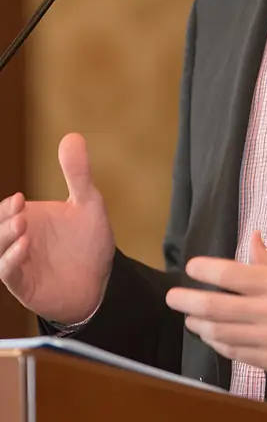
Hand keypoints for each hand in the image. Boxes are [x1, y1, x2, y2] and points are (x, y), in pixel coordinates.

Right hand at [0, 133, 114, 323]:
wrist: (102, 281)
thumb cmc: (89, 242)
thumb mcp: (88, 203)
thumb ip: (78, 174)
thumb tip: (72, 136)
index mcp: (27, 219)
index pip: (6, 210)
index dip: (8, 206)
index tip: (20, 199)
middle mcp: (18, 240)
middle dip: (3, 220)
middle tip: (19, 210)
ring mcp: (19, 263)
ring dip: (5, 237)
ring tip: (22, 225)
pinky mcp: (24, 285)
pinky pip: (8, 273)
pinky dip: (11, 260)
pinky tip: (25, 247)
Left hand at [165, 230, 266, 385]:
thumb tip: (252, 238)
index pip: (231, 274)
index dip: (205, 271)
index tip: (191, 268)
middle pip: (217, 307)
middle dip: (188, 301)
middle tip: (173, 297)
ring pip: (222, 333)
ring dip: (199, 325)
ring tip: (189, 318)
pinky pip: (236, 353)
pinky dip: (218, 344)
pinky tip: (211, 337)